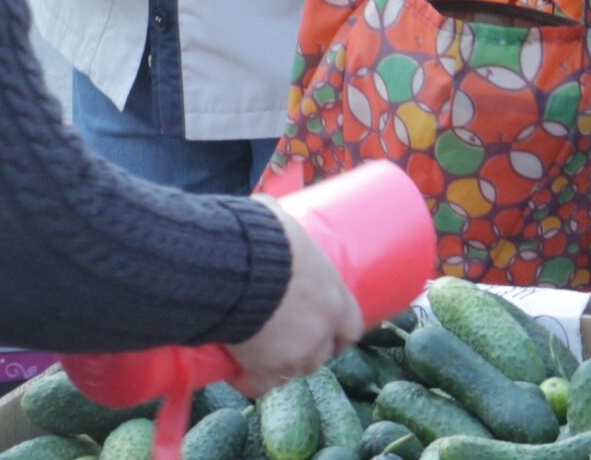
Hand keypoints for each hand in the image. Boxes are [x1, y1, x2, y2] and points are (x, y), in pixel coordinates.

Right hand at [230, 198, 365, 396]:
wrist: (238, 270)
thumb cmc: (263, 239)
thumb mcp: (281, 222)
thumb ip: (280, 220)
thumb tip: (267, 204)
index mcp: (334, 294)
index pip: (352, 325)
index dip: (342, 332)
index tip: (334, 333)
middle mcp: (322, 328)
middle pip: (325, 353)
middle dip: (311, 351)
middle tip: (291, 344)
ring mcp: (296, 352)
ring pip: (296, 371)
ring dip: (285, 366)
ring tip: (265, 357)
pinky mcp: (267, 368)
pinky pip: (262, 385)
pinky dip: (253, 382)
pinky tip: (243, 377)